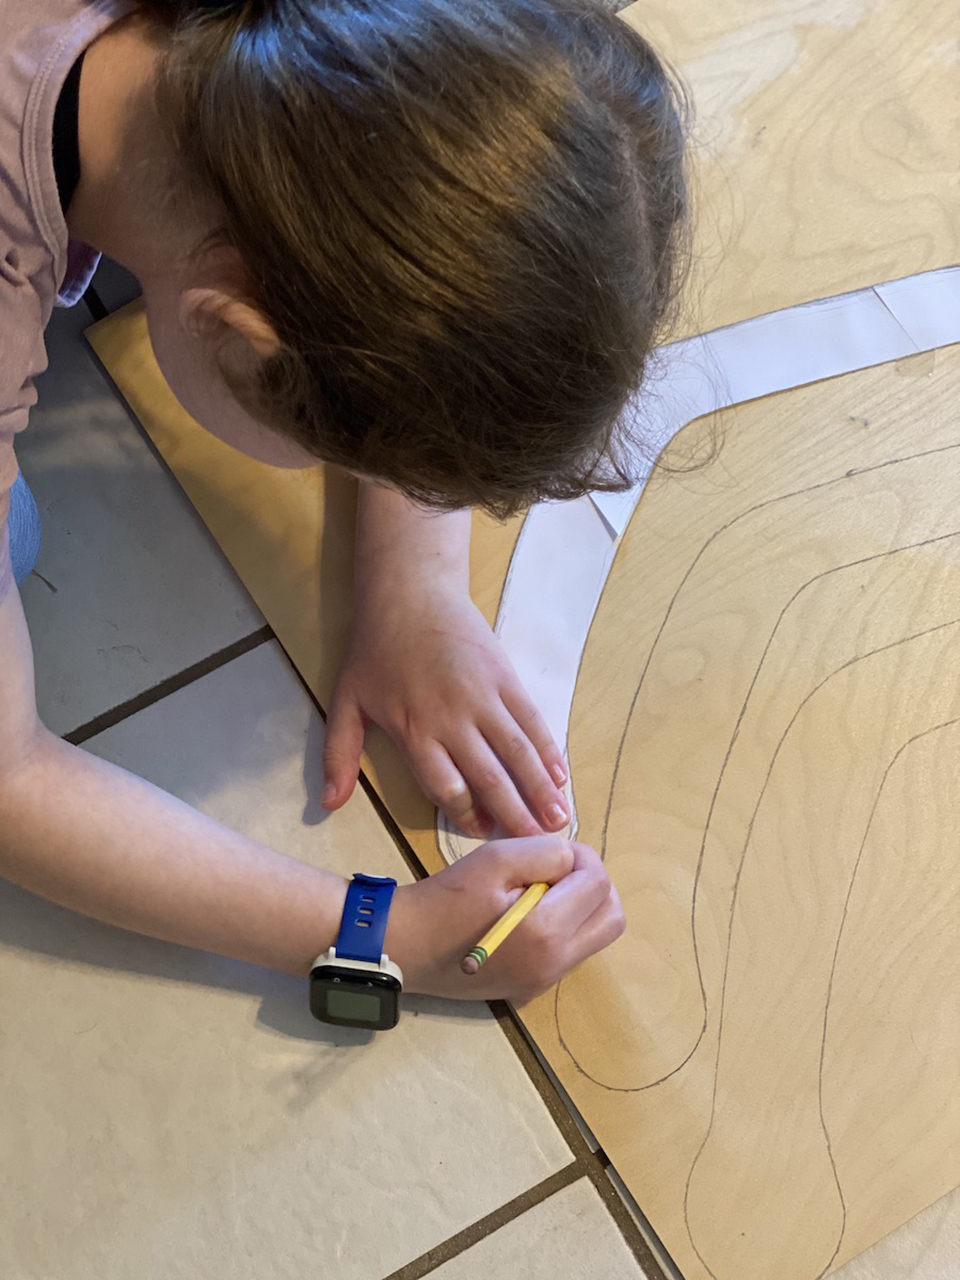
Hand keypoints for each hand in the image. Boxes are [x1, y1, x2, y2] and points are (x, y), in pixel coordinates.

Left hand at [322, 581, 570, 837]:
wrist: (409, 592)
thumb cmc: (374, 649)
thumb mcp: (345, 701)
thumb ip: (338, 755)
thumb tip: (328, 805)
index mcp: (415, 731)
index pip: (447, 787)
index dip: (467, 816)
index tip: (482, 836)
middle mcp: (453, 720)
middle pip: (489, 778)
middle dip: (514, 816)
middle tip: (537, 849)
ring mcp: (484, 697)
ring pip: (517, 753)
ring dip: (539, 790)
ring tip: (560, 822)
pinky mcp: (505, 677)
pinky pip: (531, 721)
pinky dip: (547, 750)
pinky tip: (559, 775)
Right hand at [385, 837, 624, 1000]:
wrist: (404, 947)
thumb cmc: (445, 899)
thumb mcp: (495, 859)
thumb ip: (545, 852)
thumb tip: (572, 860)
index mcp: (547, 932)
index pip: (599, 885)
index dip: (583, 858)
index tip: (552, 852)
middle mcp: (555, 964)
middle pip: (612, 918)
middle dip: (594, 885)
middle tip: (556, 871)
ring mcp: (545, 981)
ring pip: (595, 937)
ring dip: (581, 907)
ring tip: (539, 890)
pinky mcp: (532, 988)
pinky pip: (570, 952)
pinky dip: (563, 927)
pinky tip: (525, 914)